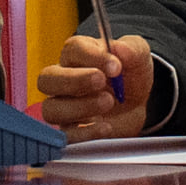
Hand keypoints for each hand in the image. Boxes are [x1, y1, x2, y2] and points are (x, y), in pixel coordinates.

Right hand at [37, 33, 151, 139]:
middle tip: (101, 81)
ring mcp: (63, 106)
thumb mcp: (138, 56)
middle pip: (47, 79)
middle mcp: (63, 79)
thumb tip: (120, 49)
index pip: (72, 50)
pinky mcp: (71, 130)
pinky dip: (85, 133)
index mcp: (77, 54)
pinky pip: (65, 135)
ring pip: (51, 109)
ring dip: (79, 107)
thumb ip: (132, 49)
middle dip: (73, 80)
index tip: (115, 66)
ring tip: (109, 102)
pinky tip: (107, 127)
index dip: (91, 56)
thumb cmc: (130, 74)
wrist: (136, 105)